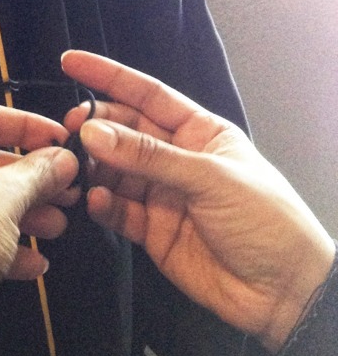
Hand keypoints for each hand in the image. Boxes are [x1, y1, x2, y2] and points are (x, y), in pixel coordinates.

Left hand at [0, 103, 78, 336]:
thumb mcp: (7, 196)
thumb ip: (38, 172)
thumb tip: (60, 161)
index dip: (28, 127)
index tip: (57, 138)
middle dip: (29, 179)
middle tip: (62, 184)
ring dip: (22, 212)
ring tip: (55, 223)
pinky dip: (0, 239)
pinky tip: (32, 258)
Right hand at [61, 50, 334, 350]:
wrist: (285, 293)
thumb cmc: (268, 222)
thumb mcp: (210, 178)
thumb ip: (149, 156)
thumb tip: (96, 132)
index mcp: (200, 132)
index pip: (147, 94)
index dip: (108, 77)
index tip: (73, 63)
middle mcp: (177, 159)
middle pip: (124, 132)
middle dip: (95, 127)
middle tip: (70, 128)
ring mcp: (163, 195)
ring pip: (114, 171)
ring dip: (93, 167)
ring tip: (76, 168)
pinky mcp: (153, 231)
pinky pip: (117, 210)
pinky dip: (102, 205)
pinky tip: (96, 201)